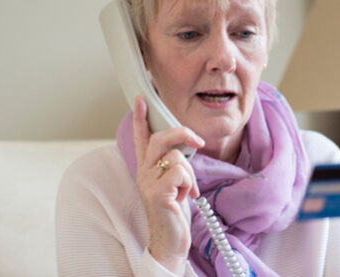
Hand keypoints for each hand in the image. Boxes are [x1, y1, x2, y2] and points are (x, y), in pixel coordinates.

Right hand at [133, 96, 204, 274]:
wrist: (170, 241)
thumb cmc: (174, 211)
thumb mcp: (173, 184)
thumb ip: (175, 165)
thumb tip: (188, 148)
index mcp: (147, 168)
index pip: (142, 138)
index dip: (141, 118)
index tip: (141, 99)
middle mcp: (143, 172)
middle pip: (160, 138)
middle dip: (182, 133)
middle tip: (198, 141)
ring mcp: (148, 182)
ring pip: (177, 157)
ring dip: (190, 174)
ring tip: (186, 190)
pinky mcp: (157, 193)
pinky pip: (180, 172)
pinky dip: (189, 184)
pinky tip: (184, 197)